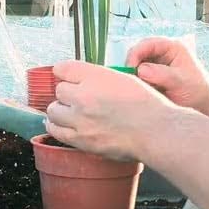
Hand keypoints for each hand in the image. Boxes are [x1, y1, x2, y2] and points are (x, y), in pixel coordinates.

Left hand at [44, 60, 171, 161]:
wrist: (155, 132)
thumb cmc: (145, 105)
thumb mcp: (123, 78)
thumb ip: (98, 77)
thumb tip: (79, 79)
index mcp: (96, 77)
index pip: (63, 68)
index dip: (65, 74)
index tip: (68, 78)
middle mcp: (85, 96)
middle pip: (59, 90)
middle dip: (67, 94)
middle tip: (76, 98)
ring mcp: (81, 119)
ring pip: (53, 111)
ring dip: (60, 110)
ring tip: (71, 113)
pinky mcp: (81, 139)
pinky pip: (56, 130)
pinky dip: (58, 127)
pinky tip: (66, 126)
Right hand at [126, 37, 208, 116]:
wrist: (204, 103)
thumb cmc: (197, 90)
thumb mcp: (180, 81)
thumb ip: (161, 74)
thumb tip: (140, 70)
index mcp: (172, 46)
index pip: (147, 43)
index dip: (136, 54)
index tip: (131, 70)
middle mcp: (163, 51)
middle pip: (139, 52)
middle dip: (133, 65)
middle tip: (132, 81)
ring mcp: (158, 62)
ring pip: (137, 64)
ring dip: (135, 75)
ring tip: (141, 87)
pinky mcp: (154, 74)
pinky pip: (140, 75)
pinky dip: (139, 81)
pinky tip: (144, 90)